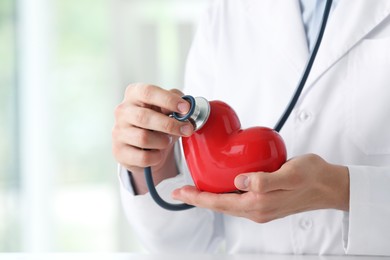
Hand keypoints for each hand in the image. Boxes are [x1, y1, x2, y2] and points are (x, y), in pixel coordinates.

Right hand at [112, 83, 193, 193]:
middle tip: (187, 129)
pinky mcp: (119, 152)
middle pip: (145, 117)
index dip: (168, 100)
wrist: (144, 146)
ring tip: (166, 141)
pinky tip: (158, 153)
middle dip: (170, 125)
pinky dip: (156, 157)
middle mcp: (122, 111)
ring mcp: (118, 132)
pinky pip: (143, 157)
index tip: (185, 109)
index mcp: (134, 94)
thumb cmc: (157, 122)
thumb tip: (186, 107)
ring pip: (143, 138)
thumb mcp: (167, 108)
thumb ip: (176, 101)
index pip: (148, 92)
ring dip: (163, 142)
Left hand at [172, 154, 348, 222]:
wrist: (329, 186)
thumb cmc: (312, 177)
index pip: (220, 202)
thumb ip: (265, 180)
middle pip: (219, 206)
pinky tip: (220, 185)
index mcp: (259, 204)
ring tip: (195, 188)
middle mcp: (257, 210)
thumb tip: (241, 181)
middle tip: (181, 191)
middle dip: (198, 199)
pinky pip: (237, 201)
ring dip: (209, 197)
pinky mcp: (265, 202)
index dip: (198, 198)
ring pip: (227, 204)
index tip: (180, 192)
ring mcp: (261, 208)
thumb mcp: (291, 174)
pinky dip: (224, 194)